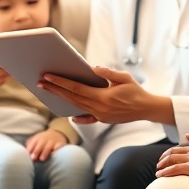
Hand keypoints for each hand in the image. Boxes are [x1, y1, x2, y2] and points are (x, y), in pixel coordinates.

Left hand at [25, 129, 68, 161]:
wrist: (56, 134)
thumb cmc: (43, 141)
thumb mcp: (35, 141)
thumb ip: (30, 147)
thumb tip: (24, 155)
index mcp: (37, 139)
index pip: (32, 144)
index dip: (30, 150)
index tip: (28, 157)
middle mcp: (45, 139)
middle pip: (40, 145)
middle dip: (36, 151)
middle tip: (33, 158)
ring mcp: (53, 141)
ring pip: (48, 147)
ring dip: (45, 152)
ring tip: (42, 159)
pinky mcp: (60, 143)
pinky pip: (59, 146)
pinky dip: (57, 149)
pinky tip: (55, 153)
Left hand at [40, 66, 166, 123]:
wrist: (147, 109)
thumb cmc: (136, 91)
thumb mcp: (124, 78)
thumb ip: (107, 73)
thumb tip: (92, 68)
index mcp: (102, 97)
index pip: (76, 88)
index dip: (60, 82)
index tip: (48, 76)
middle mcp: (99, 108)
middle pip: (72, 98)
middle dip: (55, 89)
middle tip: (40, 82)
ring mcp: (100, 116)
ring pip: (76, 107)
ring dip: (62, 99)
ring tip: (49, 92)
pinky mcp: (103, 120)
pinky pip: (87, 119)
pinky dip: (78, 117)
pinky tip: (70, 114)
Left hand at [155, 133, 188, 180]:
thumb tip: (187, 136)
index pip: (179, 148)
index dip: (170, 153)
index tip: (166, 158)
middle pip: (172, 153)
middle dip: (163, 159)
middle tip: (159, 164)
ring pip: (171, 160)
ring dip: (162, 165)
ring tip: (158, 171)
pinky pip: (175, 169)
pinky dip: (166, 172)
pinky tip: (160, 175)